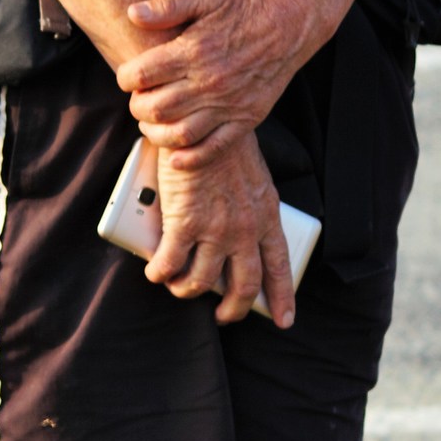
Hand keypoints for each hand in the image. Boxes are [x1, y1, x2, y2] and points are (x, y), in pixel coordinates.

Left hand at [116, 0, 305, 164]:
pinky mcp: (244, 119)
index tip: (128, 77)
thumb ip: (167, 5)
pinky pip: (213, 148)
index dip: (125, 77)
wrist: (288, 25)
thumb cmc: (243, 9)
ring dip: (156, 133)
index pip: (141, 74)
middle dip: (137, 106)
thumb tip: (132, 13)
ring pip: (179, 133)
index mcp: (194, 50)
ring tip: (151, 123)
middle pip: (155, 107)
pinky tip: (175, 156)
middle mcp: (209, 81)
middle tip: (138, 99)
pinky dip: (189, 158)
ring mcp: (228, 104)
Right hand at [146, 132, 294, 326]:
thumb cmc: (224, 145)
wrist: (203, 121)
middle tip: (225, 317)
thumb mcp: (252, 180)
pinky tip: (155, 272)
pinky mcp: (184, 223)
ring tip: (179, 287)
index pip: (280, 266)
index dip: (283, 297)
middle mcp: (245, 229)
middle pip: (244, 286)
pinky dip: (161, 273)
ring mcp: (215, 229)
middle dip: (234, 309)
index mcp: (267, 216)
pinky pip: (170, 263)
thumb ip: (249, 209)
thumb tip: (239, 233)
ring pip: (202, 281)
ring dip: (188, 291)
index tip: (285, 319)